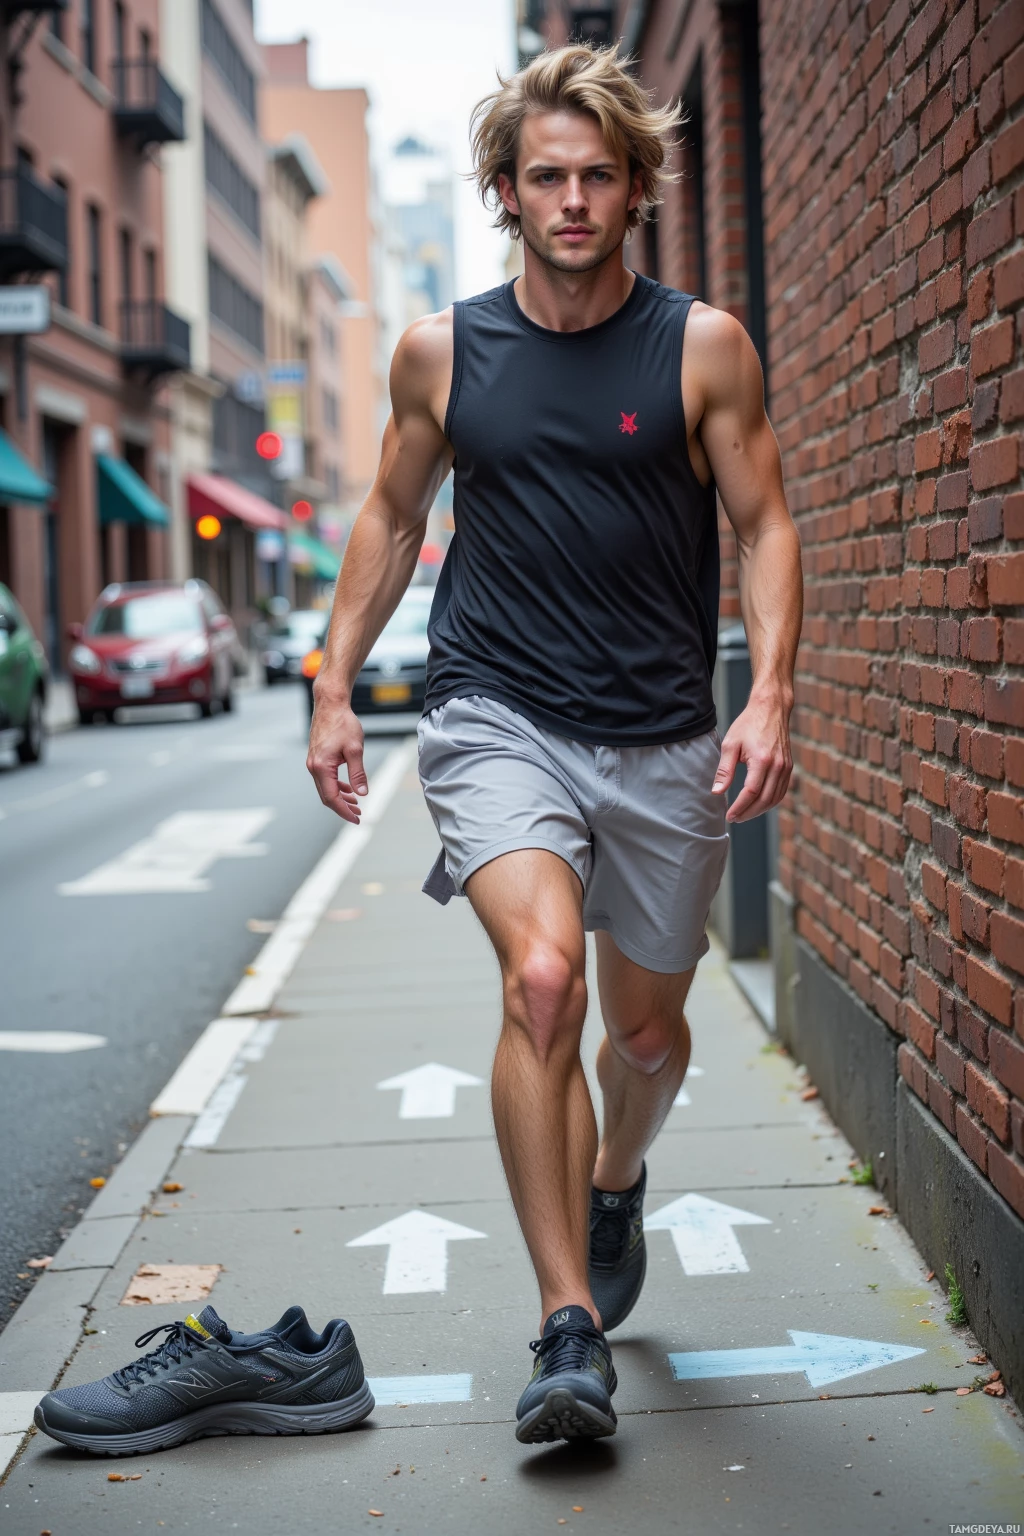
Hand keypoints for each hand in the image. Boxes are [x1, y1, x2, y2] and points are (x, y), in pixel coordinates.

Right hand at [306, 690, 367, 823]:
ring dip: (340, 798)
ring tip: (356, 804)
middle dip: (342, 808)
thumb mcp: (355, 750)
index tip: (357, 818)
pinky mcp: (317, 758)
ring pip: (326, 788)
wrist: (330, 705)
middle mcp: (314, 767)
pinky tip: (348, 790)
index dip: (344, 811)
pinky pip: (325, 779)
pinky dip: (337, 786)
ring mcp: (314, 762)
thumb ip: (358, 774)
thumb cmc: (343, 723)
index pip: (332, 797)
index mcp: (321, 767)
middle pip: (326, 796)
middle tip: (358, 815)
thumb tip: (362, 793)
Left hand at [711, 690, 792, 822]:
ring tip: (744, 814)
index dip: (740, 807)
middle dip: (748, 813)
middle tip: (734, 818)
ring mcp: (786, 767)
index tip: (729, 815)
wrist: (771, 709)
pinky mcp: (789, 767)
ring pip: (775, 798)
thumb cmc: (749, 724)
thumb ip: (724, 770)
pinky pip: (781, 791)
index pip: (751, 792)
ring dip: (759, 810)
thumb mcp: (730, 744)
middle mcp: (778, 766)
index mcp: (762, 760)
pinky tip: (758, 805)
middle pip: (764, 800)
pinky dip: (770, 802)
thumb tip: (717, 791)